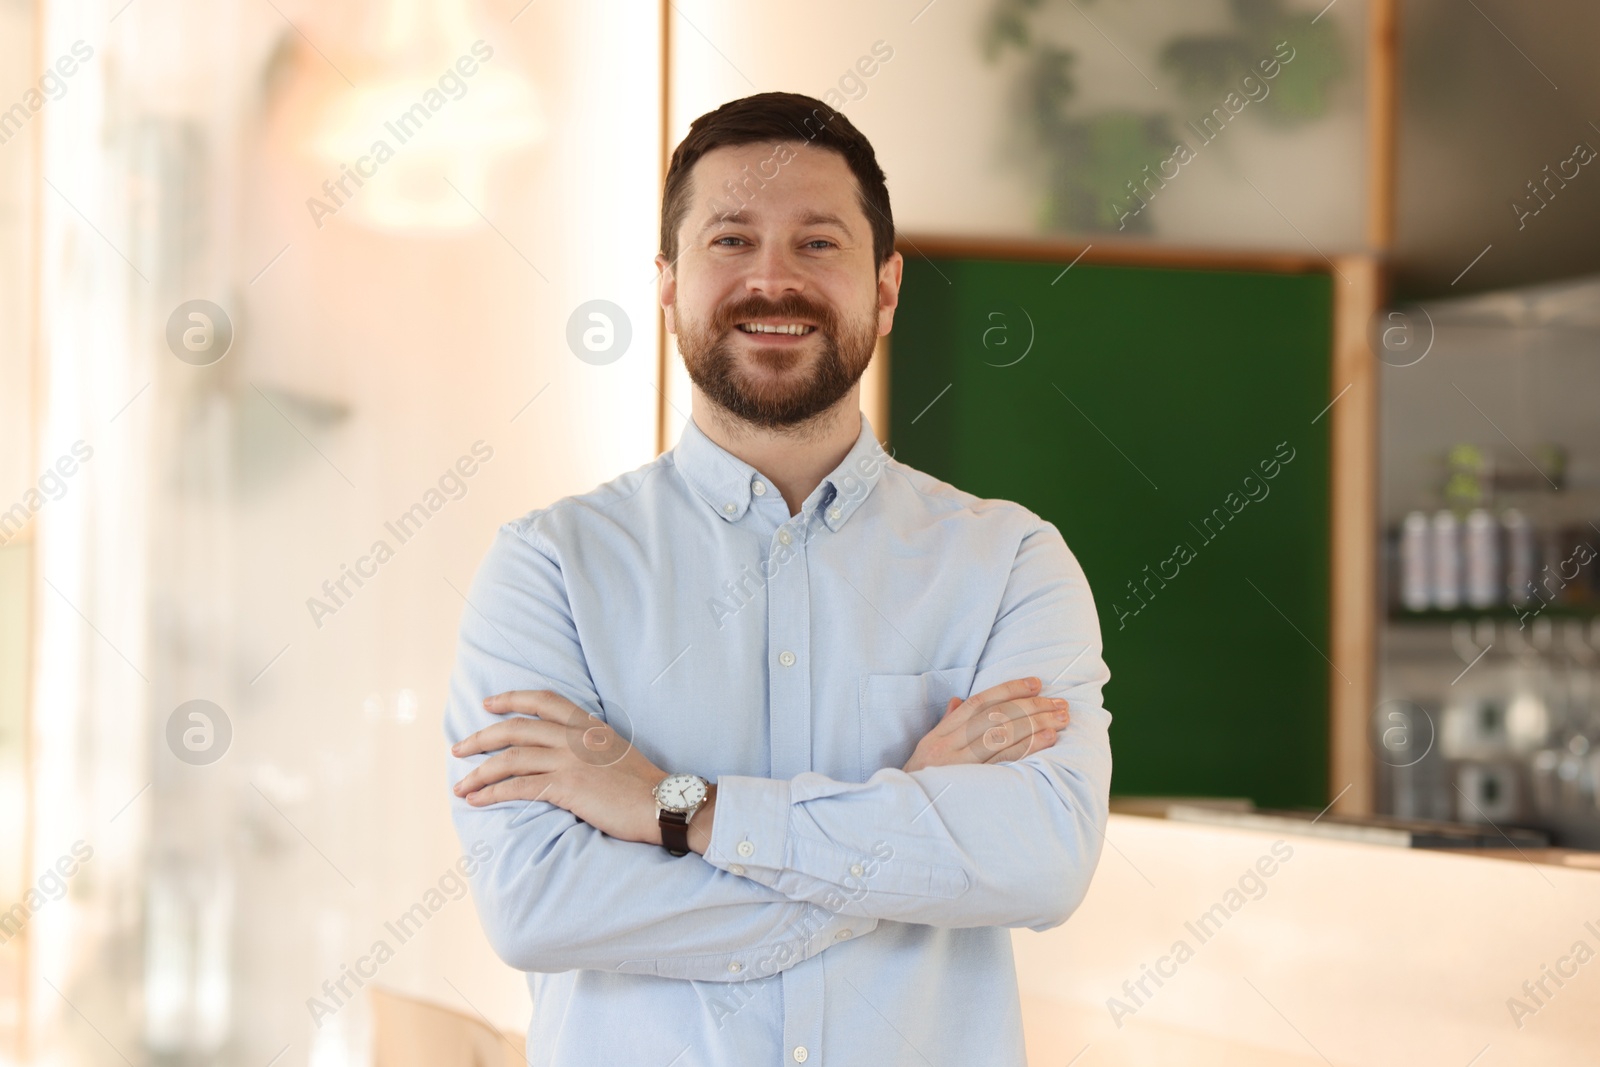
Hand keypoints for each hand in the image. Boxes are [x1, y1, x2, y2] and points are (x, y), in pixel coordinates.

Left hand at [451, 690, 667, 845]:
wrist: (661, 805)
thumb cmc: (641, 784)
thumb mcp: (614, 750)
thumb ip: (587, 743)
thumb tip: (560, 749)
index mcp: (587, 724)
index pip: (543, 700)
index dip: (511, 698)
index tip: (488, 704)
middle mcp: (574, 737)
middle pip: (515, 729)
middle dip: (480, 738)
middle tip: (458, 748)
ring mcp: (569, 761)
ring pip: (510, 759)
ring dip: (478, 772)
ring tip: (460, 786)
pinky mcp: (566, 787)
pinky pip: (518, 787)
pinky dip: (492, 793)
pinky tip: (477, 800)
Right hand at [902, 676, 1068, 772]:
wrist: (907, 815)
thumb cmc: (921, 781)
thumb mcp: (927, 749)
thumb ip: (946, 724)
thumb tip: (958, 701)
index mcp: (940, 734)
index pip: (979, 703)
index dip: (1009, 689)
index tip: (1035, 683)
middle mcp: (950, 746)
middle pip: (997, 717)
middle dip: (1032, 706)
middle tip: (1059, 702)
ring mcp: (962, 766)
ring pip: (1004, 736)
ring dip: (1037, 724)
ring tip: (1061, 719)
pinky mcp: (975, 785)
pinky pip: (1006, 762)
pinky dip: (1030, 748)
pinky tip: (1048, 740)